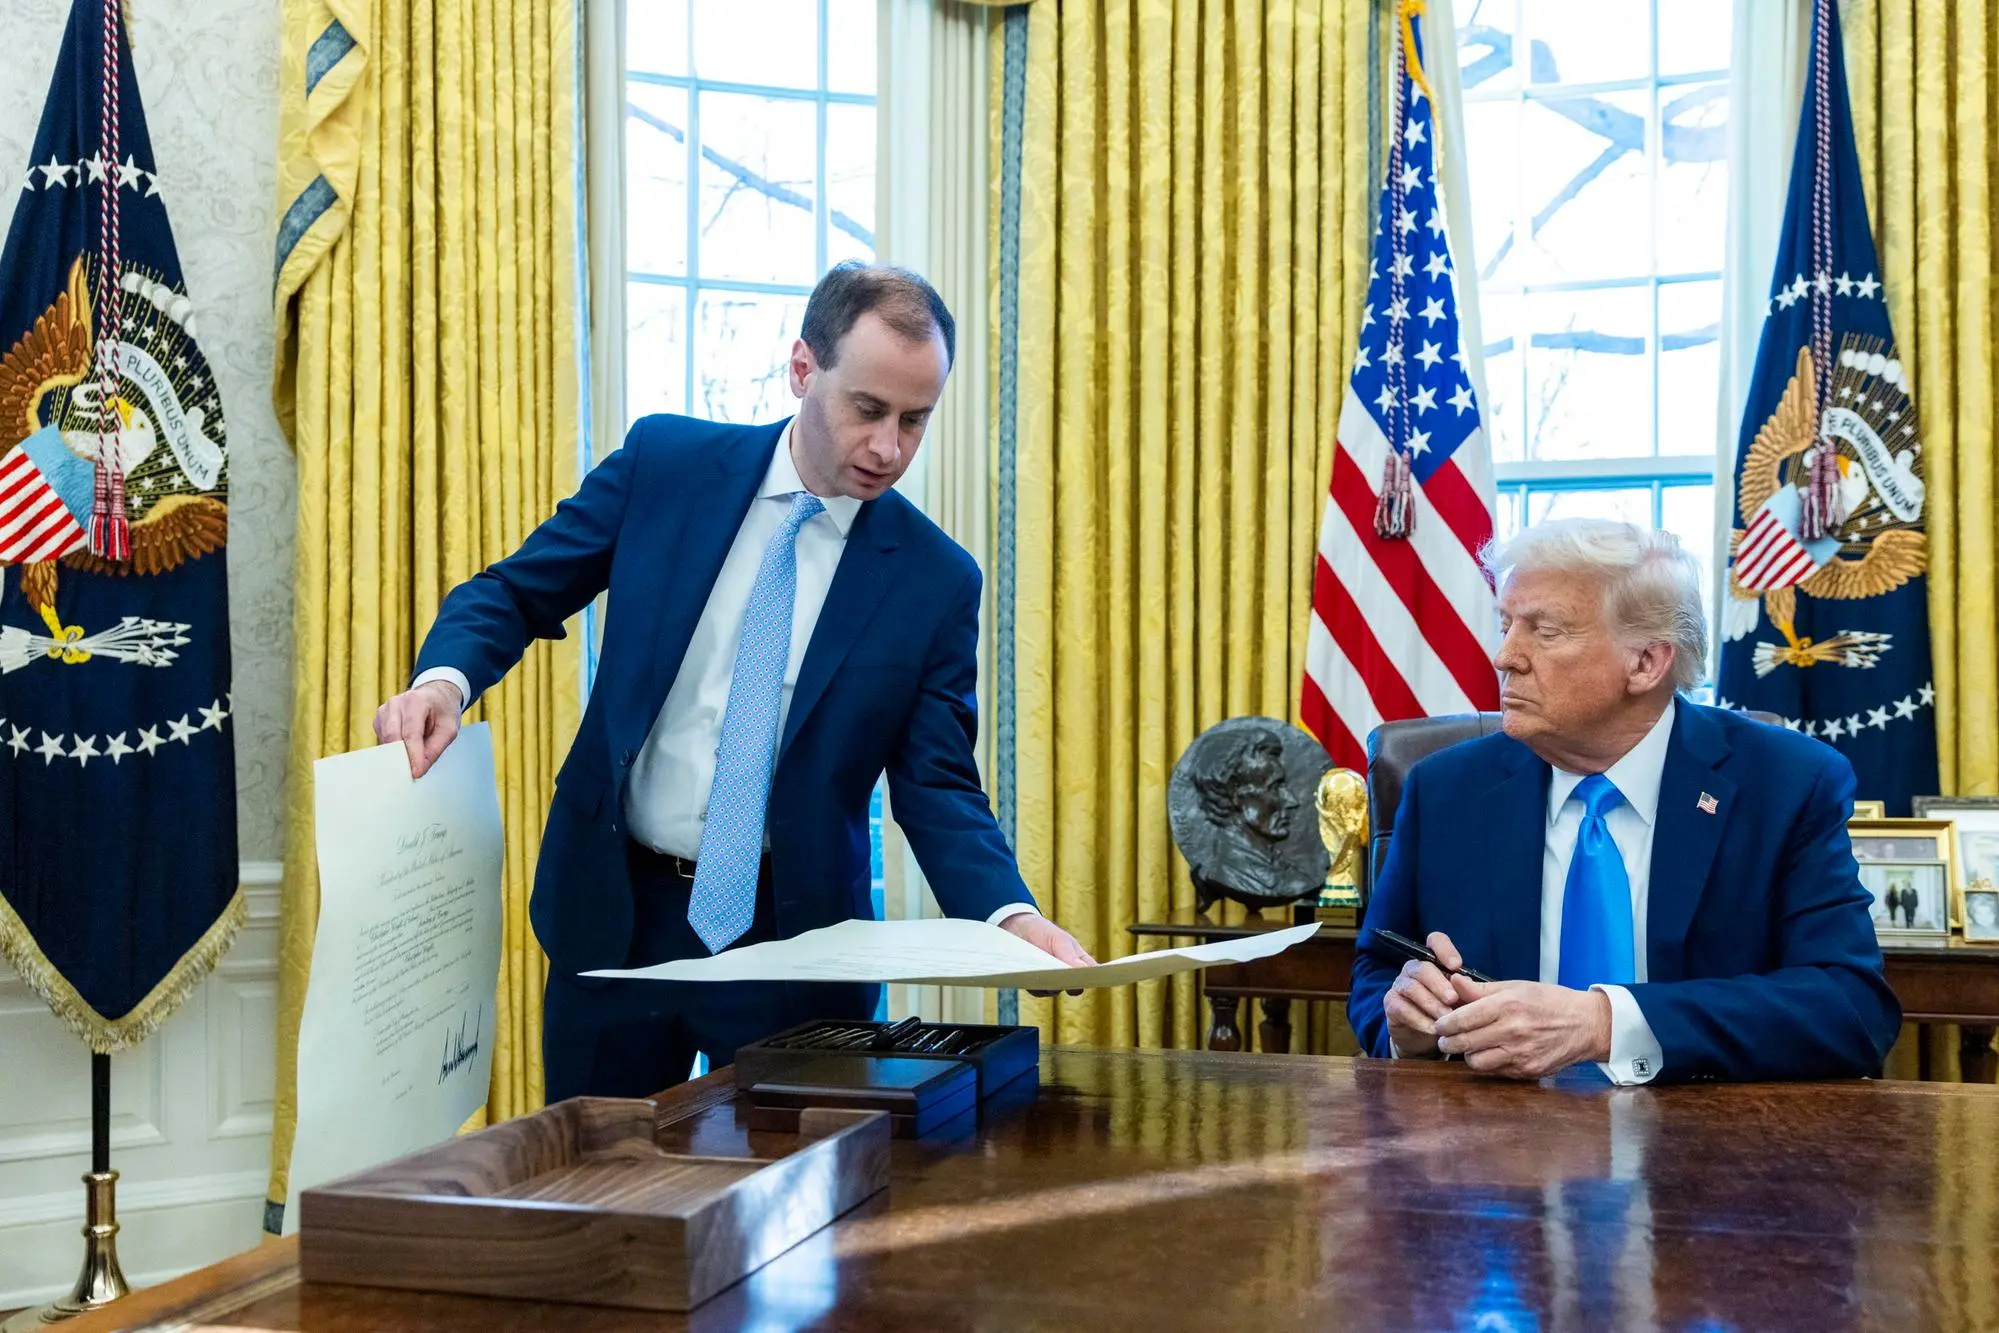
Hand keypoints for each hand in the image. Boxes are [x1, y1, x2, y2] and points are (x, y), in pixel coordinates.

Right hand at [372, 680, 463, 777]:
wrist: (435, 696)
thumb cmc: (443, 711)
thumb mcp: (449, 729)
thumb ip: (435, 749)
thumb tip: (418, 769)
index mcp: (416, 701)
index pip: (411, 732)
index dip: (413, 755)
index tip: (416, 773)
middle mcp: (396, 703)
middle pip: (393, 737)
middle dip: (402, 757)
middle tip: (413, 773)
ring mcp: (384, 710)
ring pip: (386, 740)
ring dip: (397, 754)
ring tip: (413, 759)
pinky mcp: (379, 719)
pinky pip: (382, 740)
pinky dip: (393, 749)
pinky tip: (405, 748)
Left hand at [1000, 914, 1096, 996]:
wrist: (1019, 932)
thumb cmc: (1044, 932)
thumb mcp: (1059, 940)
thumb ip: (1070, 956)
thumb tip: (1084, 971)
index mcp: (1079, 961)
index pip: (1092, 973)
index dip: (1094, 977)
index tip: (1089, 977)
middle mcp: (1068, 975)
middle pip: (1075, 987)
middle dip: (1069, 984)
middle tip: (1062, 978)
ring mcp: (1053, 982)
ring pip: (1056, 991)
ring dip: (1049, 984)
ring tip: (1042, 972)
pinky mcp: (1037, 987)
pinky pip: (1039, 992)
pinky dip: (1035, 985)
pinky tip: (1031, 976)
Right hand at [1382, 931, 1464, 1057]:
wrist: (1424, 1038)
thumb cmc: (1447, 1012)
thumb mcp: (1462, 1001)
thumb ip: (1466, 991)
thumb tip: (1470, 986)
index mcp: (1433, 961)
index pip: (1435, 941)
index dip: (1445, 950)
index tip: (1457, 966)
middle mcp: (1414, 969)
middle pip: (1423, 968)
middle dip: (1439, 984)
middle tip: (1453, 999)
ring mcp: (1400, 985)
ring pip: (1411, 988)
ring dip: (1430, 1003)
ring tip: (1445, 1018)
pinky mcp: (1391, 1004)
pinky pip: (1402, 1008)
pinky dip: (1419, 1019)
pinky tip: (1433, 1030)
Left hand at [1433, 978, 1611, 1078]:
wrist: (1586, 1025)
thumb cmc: (1550, 1001)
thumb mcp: (1516, 987)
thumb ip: (1481, 990)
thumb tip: (1453, 981)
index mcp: (1507, 1006)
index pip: (1461, 1019)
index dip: (1443, 1024)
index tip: (1438, 1025)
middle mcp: (1512, 1032)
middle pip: (1464, 1043)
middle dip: (1448, 1042)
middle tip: (1444, 1039)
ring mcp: (1520, 1055)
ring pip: (1476, 1063)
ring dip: (1467, 1055)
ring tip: (1468, 1046)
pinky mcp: (1527, 1071)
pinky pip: (1495, 1072)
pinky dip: (1487, 1064)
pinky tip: (1489, 1053)